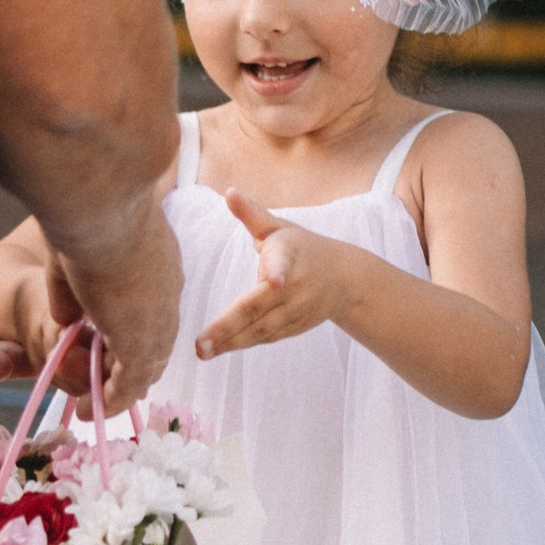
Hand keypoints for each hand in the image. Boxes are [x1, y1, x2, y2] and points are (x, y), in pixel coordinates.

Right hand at [47, 196, 181, 406]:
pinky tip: (92, 411)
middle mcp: (166, 294)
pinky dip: (112, 399)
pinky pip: (128, 382)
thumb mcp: (76, 254)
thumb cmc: (86, 213)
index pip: (150, 306)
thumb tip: (67, 322)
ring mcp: (157, 321)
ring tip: (95, 408)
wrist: (102, 205)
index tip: (112, 347)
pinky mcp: (141, 342)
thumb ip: (73, 289)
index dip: (131, 329)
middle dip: (130, 367)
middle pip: (152, 341)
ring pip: (142, 367)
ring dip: (118, 390)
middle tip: (108, 388)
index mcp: (159, 263)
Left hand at [192, 192, 361, 360]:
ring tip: (202, 352)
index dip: (277, 271)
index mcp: (289, 255)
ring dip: (230, 342)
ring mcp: (296, 310)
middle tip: (199, 343)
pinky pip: (266, 337)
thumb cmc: (302, 247)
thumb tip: (229, 192)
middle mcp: (294, 286)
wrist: (345, 279)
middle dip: (227, 326)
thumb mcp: (280, 228)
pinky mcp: (295, 327)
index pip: (283, 262)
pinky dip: (242, 344)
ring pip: (261, 329)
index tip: (274, 281)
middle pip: (259, 307)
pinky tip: (218, 349)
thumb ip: (252, 214)